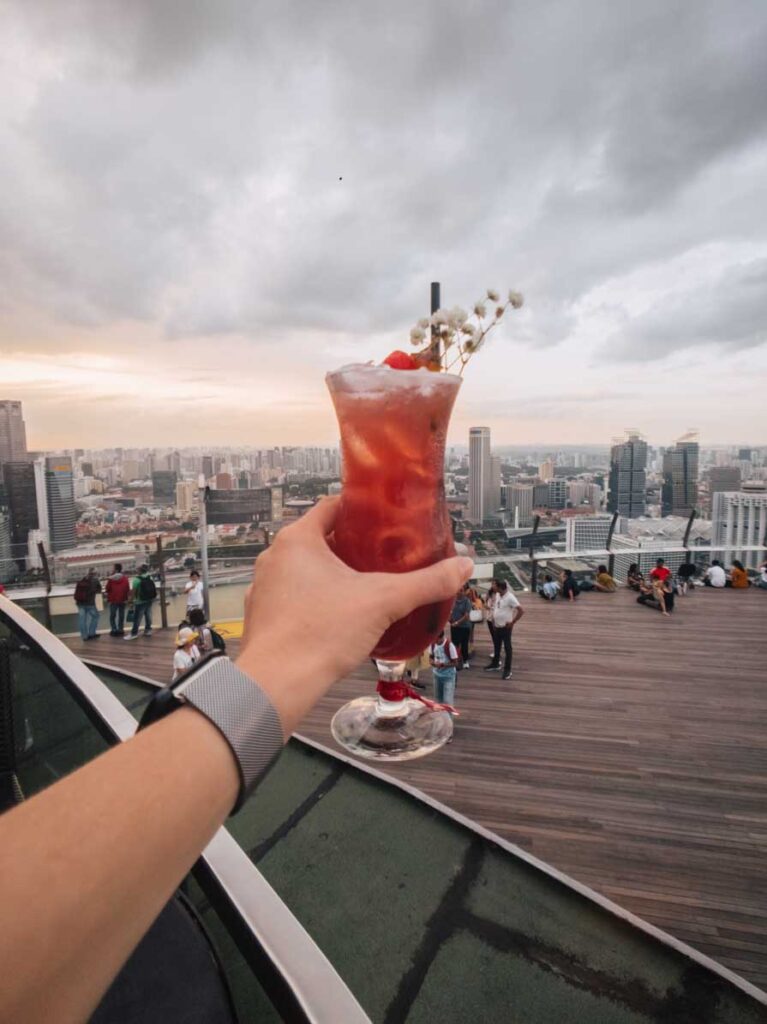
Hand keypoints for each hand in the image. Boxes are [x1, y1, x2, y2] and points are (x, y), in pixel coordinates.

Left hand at [237, 498, 472, 736]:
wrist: (277, 683)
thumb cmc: (317, 635)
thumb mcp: (383, 601)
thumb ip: (425, 583)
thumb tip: (460, 567)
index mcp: (297, 540)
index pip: (331, 506)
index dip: (360, 509)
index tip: (382, 517)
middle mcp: (275, 558)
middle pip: (321, 539)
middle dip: (352, 547)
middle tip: (383, 555)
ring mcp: (265, 588)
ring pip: (306, 570)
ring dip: (333, 575)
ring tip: (365, 587)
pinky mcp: (264, 616)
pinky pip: (295, 598)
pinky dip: (316, 601)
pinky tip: (339, 617)